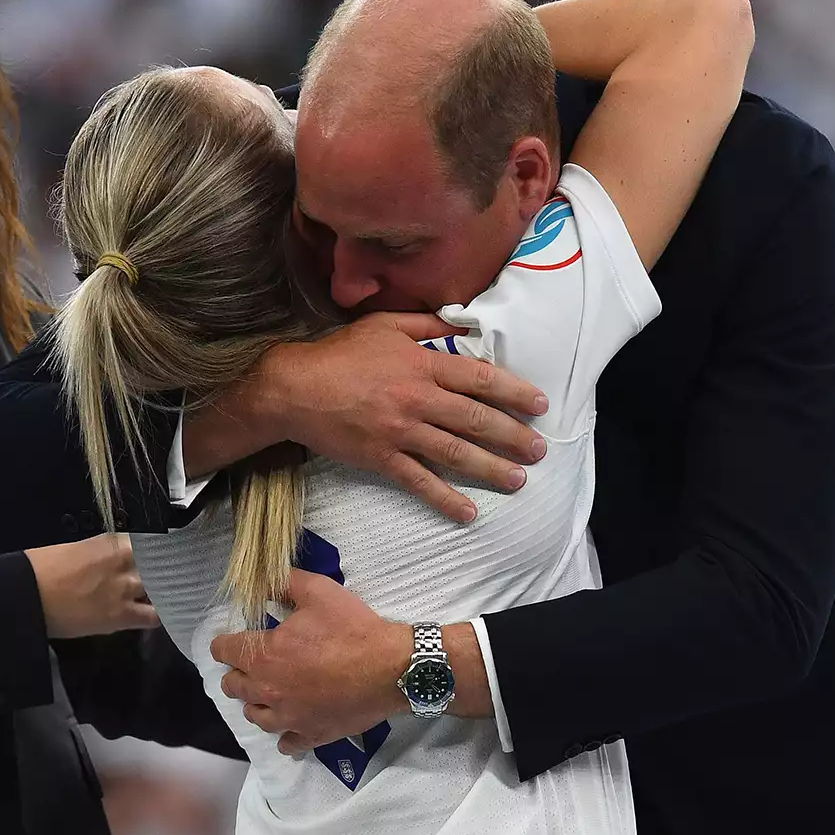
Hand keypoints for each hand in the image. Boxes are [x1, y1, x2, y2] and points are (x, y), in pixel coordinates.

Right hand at [25, 534, 160, 638]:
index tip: (159, 556)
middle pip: (159, 564)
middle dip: (161, 570)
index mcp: (113, 542)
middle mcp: (126, 562)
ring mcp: (126, 589)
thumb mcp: (76, 549)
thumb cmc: (40, 568)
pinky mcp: (122, 616)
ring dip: (160, 591)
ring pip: (160, 588)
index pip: (149, 543)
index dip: (155, 552)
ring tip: (159, 595)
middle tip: (162, 576)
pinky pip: (153, 617)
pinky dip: (158, 615)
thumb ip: (103, 553)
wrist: (25, 597)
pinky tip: (159, 615)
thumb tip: (112, 560)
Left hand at [211, 569, 411, 753]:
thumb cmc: (353, 629)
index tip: (231, 639)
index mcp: (266, 655)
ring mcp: (289, 717)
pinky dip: (284, 734)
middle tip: (252, 661)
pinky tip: (290, 723)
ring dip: (256, 701)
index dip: (224, 642)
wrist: (391, 669)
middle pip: (233, 686)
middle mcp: (269, 690)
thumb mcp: (318, 591)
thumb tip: (260, 582)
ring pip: (255, 715)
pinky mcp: (311, 734)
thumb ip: (284, 583)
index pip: (224, 651)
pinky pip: (286, 743)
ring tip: (269, 690)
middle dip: (237, 671)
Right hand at [266, 313, 549, 521]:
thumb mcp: (384, 325)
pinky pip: (420, 482)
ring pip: (455, 453)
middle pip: (476, 419)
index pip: (479, 378)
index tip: (539, 404)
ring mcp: (401, 431)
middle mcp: (417, 398)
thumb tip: (462, 321)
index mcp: (421, 364)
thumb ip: (426, 323)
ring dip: (491, 468)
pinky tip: (469, 513)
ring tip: (519, 479)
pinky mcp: (382, 458)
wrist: (293, 388)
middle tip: (541, 449)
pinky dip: (446, 499)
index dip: (513, 391)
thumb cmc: (339, 353)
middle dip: (513, 436)